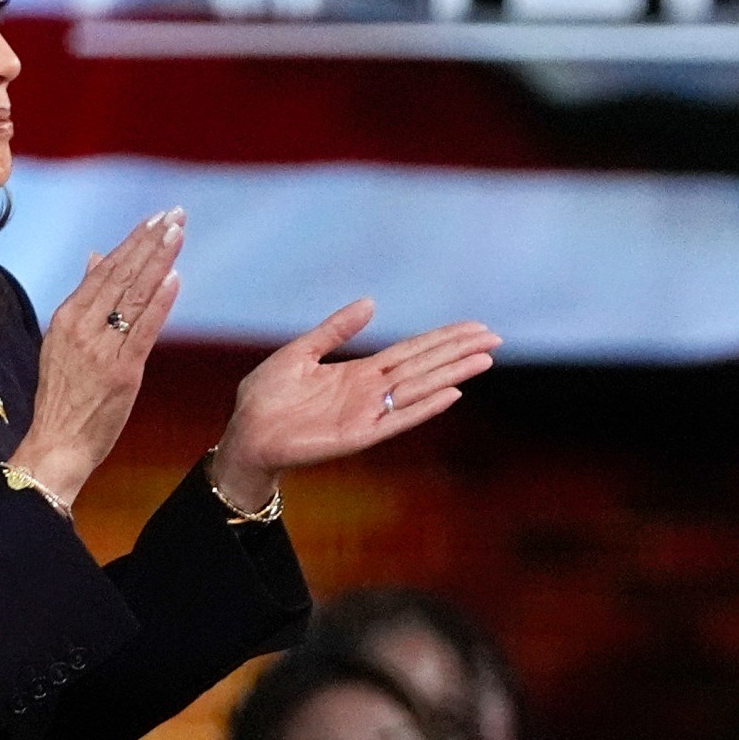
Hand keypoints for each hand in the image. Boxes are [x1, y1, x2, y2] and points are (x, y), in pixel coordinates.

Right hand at [7, 208, 185, 504]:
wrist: (57, 443)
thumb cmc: (63, 395)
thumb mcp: (63, 340)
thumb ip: (83, 298)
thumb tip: (96, 257)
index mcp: (66, 317)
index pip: (105, 270)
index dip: (132, 243)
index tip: (154, 220)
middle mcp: (82, 327)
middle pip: (121, 275)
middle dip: (150, 242)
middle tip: (174, 214)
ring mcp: (102, 349)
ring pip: (134, 296)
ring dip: (159, 261)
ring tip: (178, 233)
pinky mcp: (122, 371)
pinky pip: (144, 330)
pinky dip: (160, 302)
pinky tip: (175, 278)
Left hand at [209, 299, 500, 504]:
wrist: (244, 434)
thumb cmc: (265, 397)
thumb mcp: (300, 352)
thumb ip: (335, 330)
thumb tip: (372, 303)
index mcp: (360, 373)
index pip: (412, 352)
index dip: (443, 339)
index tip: (474, 328)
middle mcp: (371, 393)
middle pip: (425, 366)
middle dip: (459, 352)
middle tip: (494, 338)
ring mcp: (368, 414)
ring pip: (420, 389)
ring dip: (452, 374)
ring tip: (484, 360)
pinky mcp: (358, 436)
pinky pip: (397, 419)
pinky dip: (425, 407)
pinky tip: (451, 394)